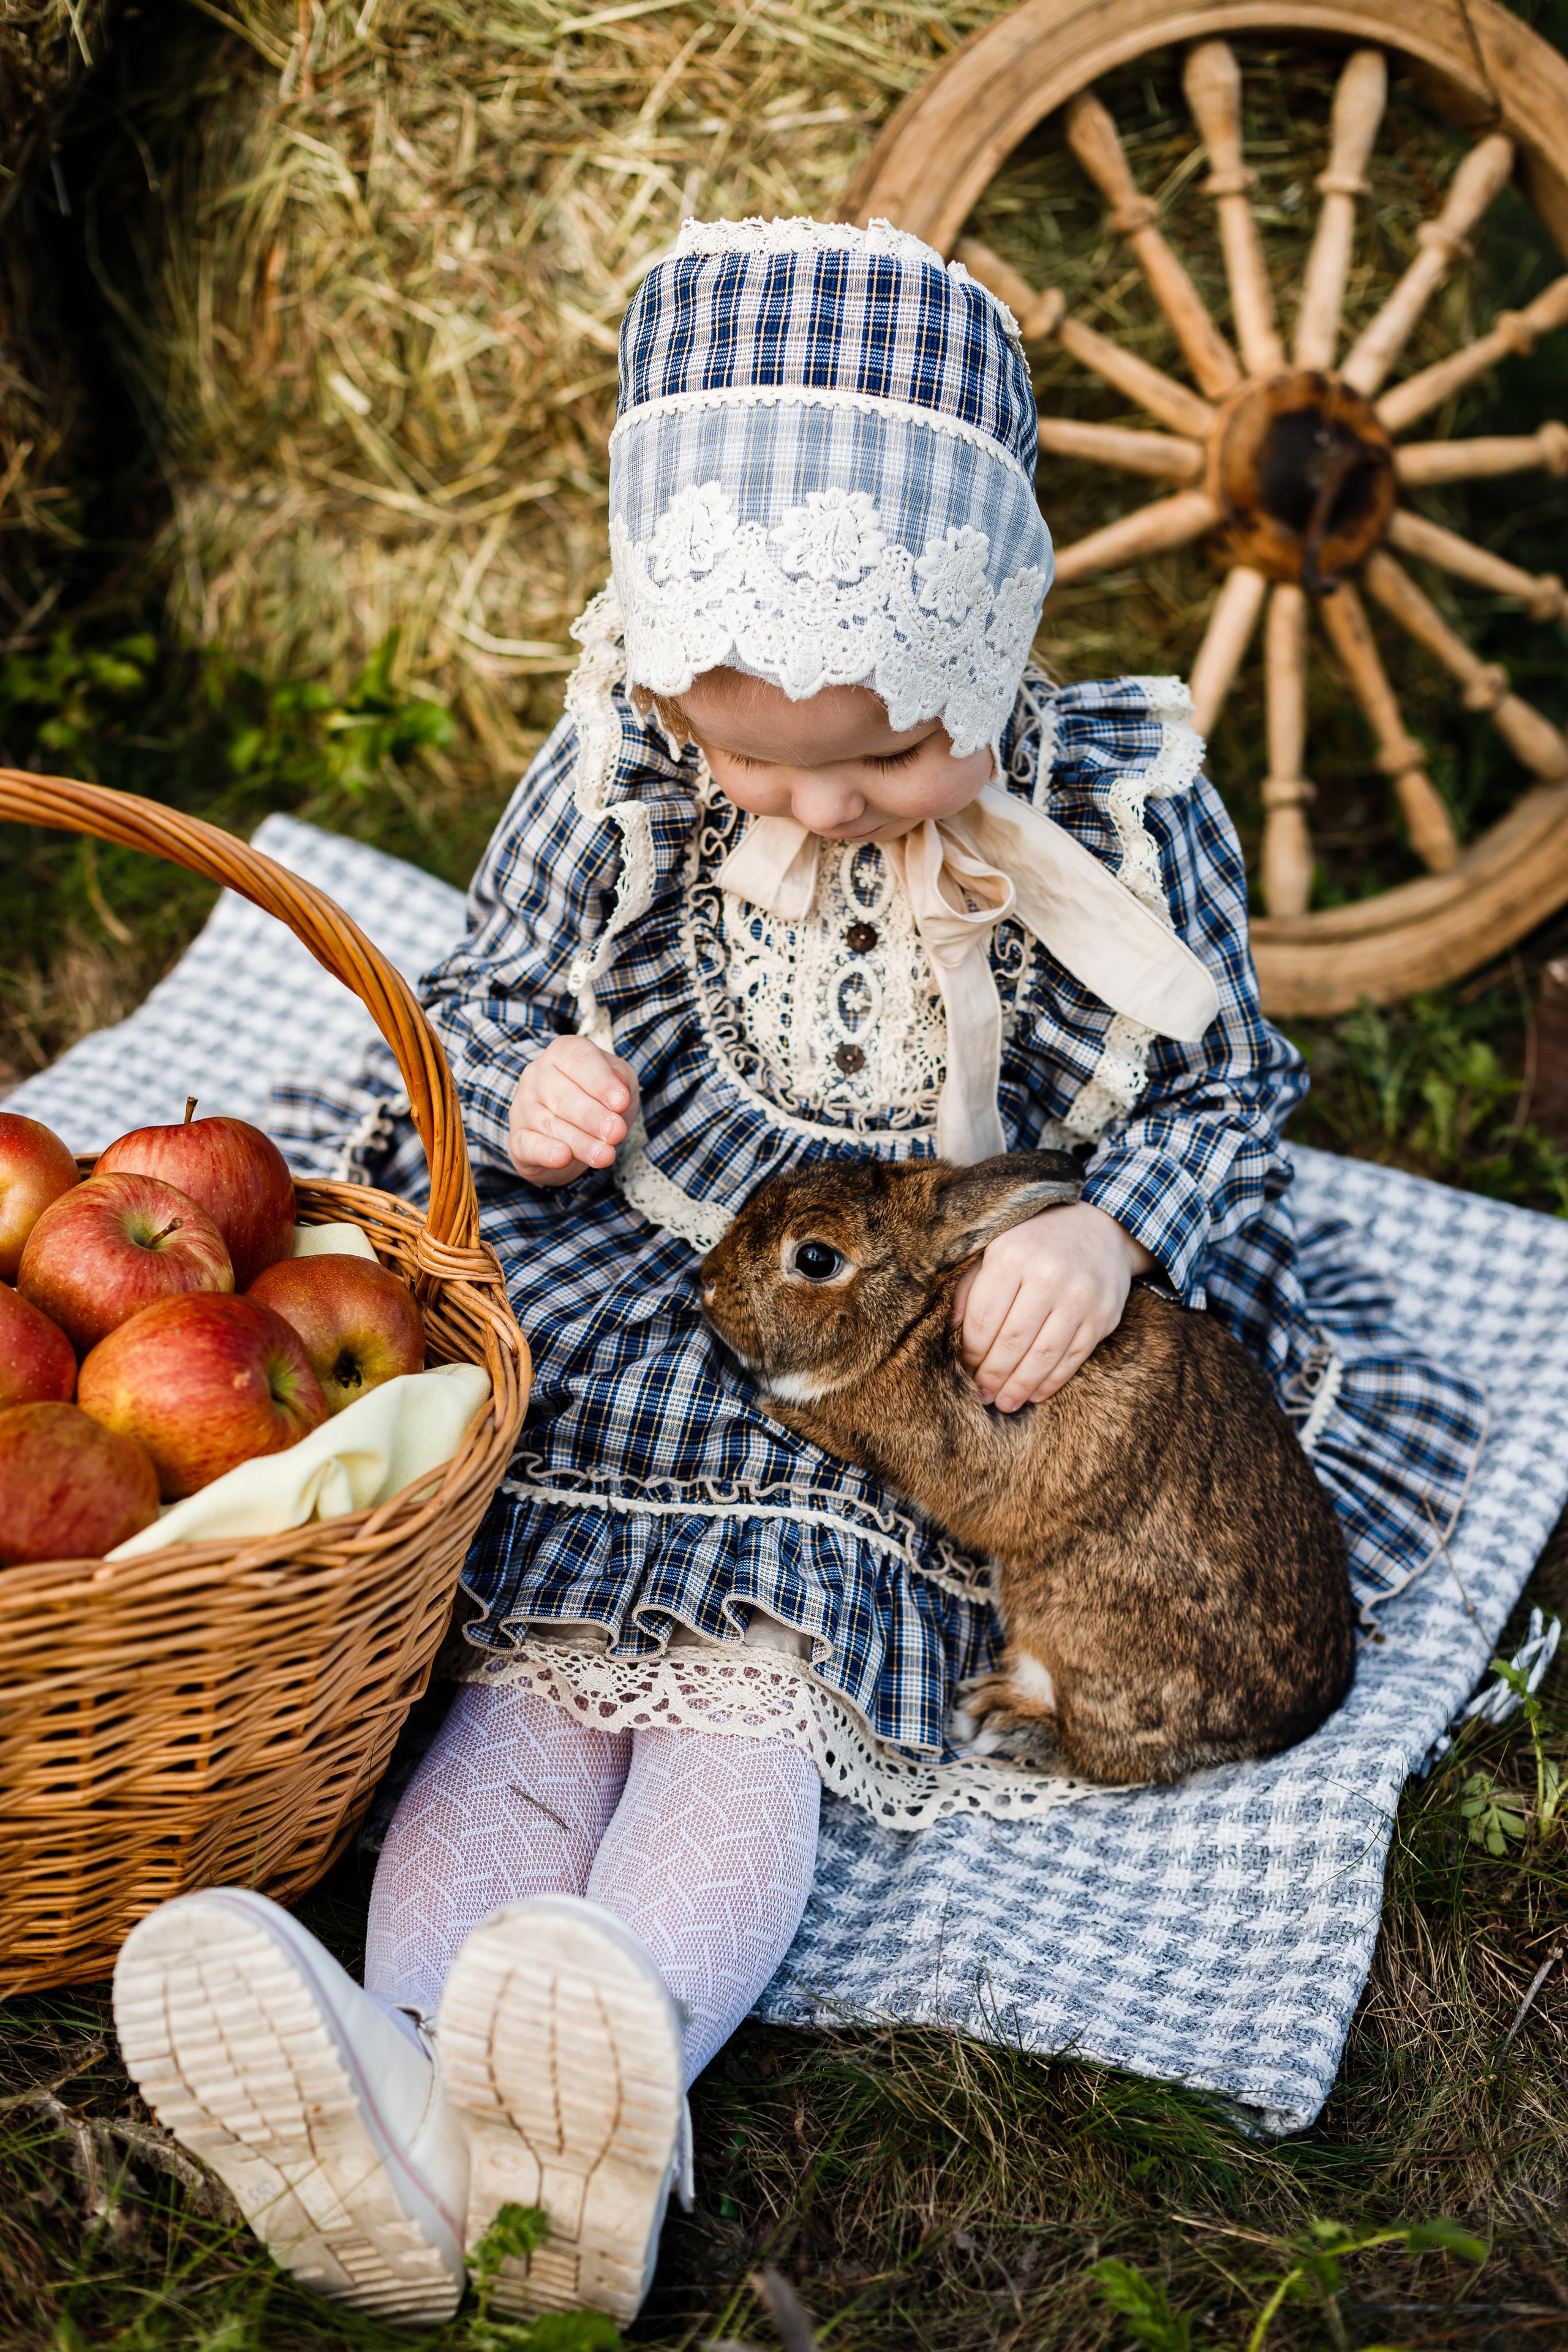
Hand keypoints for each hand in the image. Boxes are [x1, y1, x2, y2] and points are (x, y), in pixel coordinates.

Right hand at [508, 1036, 639, 1184]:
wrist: (573, 1129)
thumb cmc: (599, 1098)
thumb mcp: (620, 1081)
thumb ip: (622, 1079)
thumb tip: (619, 1086)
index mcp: (563, 1052)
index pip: (579, 1060)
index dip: (600, 1082)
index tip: (621, 1102)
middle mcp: (538, 1074)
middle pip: (562, 1095)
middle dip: (592, 1116)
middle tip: (616, 1132)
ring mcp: (523, 1106)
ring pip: (550, 1123)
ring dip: (580, 1141)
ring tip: (605, 1155)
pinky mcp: (518, 1138)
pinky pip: (528, 1145)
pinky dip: (545, 1152)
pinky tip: (562, 1157)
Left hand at [952, 1201, 1154, 1411]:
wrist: (1099, 1228)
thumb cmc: (1035, 1243)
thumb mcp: (996, 1249)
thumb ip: (970, 1287)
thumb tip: (950, 1330)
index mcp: (1013, 1256)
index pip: (984, 1319)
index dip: (971, 1352)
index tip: (963, 1368)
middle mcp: (1049, 1276)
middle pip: (1013, 1342)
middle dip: (992, 1375)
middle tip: (980, 1394)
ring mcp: (1081, 1298)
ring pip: (1044, 1356)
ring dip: (1020, 1387)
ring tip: (1004, 1403)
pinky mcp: (1104, 1316)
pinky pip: (1074, 1358)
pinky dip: (1051, 1382)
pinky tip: (1034, 1393)